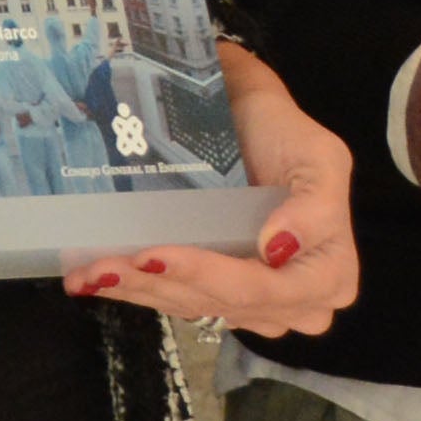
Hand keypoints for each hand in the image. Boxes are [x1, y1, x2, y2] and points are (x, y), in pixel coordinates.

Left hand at [70, 43, 356, 335]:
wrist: (248, 115)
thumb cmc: (287, 134)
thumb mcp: (321, 157)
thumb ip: (316, 207)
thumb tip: (279, 249)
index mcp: (329, 275)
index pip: (264, 289)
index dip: (209, 276)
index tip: (157, 254)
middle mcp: (293, 299)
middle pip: (221, 302)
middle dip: (161, 285)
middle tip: (106, 265)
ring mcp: (251, 300)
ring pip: (191, 305)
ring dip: (138, 291)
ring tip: (90, 272)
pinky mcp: (214, 291)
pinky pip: (176, 297)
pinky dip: (134, 288)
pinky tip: (93, 281)